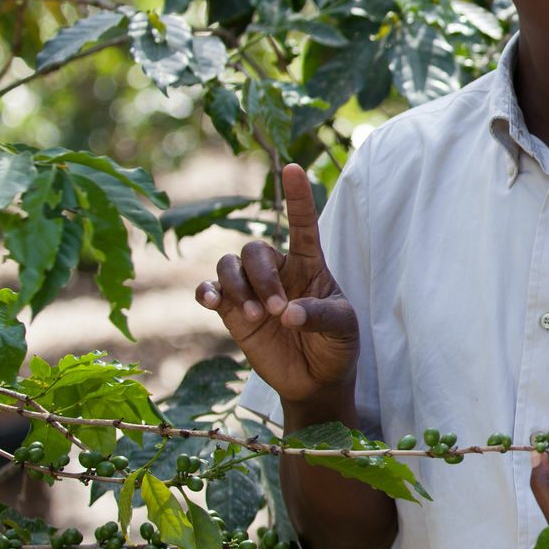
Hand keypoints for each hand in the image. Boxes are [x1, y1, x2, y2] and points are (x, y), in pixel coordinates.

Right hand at [194, 163, 358, 406]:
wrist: (316, 380)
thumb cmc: (336, 345)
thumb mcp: (343, 327)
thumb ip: (320, 315)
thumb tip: (288, 313)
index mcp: (310, 265)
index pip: (302, 224)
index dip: (298, 197)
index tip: (293, 168)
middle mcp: (278, 270)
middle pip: (255, 250)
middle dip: (261, 278)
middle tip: (276, 310)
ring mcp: (251, 289)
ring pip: (229, 264)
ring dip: (236, 287)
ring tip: (253, 317)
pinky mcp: (230, 311)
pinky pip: (209, 289)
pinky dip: (205, 291)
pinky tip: (210, 301)